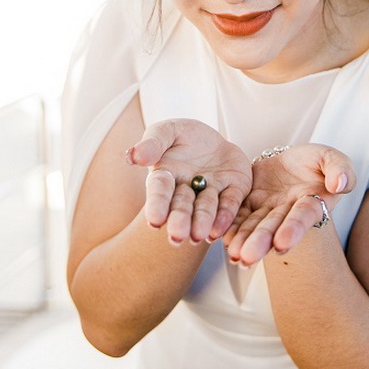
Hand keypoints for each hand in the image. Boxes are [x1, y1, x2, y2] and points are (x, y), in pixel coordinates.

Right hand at [126, 119, 251, 244]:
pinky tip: (220, 230)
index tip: (154, 221)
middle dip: (180, 220)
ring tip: (198, 236)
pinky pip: (230, 203)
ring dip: (202, 221)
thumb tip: (133, 156)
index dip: (157, 205)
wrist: (213, 140)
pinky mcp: (234, 190)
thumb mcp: (166, 131)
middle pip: (182, 206)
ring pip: (206, 208)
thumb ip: (152, 143)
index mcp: (166, 176)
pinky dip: (225, 216)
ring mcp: (211, 192)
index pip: (160, 191)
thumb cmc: (182, 137)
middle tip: (177, 237)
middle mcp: (187, 190)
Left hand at [224, 144, 354, 266]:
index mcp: (311, 201)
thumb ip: (339, 168)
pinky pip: (239, 216)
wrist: (291, 160)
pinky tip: (222, 239)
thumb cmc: (315, 162)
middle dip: (261, 242)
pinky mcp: (249, 203)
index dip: (293, 229)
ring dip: (243, 240)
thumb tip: (339, 184)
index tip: (281, 243)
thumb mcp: (332, 158)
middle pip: (274, 227)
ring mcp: (267, 209)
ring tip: (233, 253)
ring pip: (254, 226)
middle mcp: (288, 211)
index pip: (303, 216)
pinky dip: (231, 227)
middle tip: (248, 257)